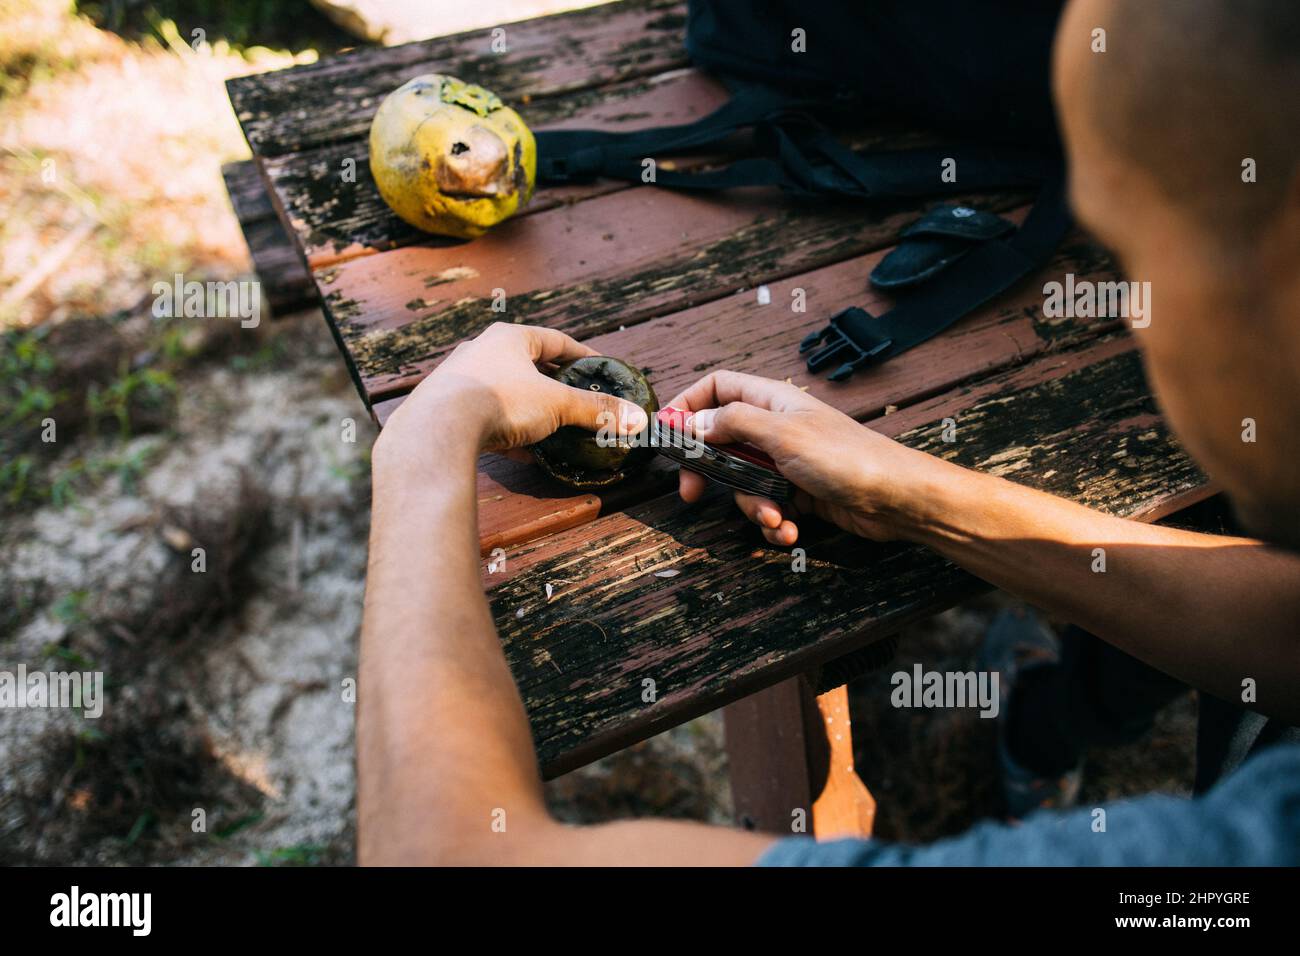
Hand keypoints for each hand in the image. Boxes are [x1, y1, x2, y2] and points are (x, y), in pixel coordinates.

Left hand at [379, 323, 649, 456]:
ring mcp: (460, 379)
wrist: (439, 427)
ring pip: (503, 389)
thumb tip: (638, 418)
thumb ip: (596, 411)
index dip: (581, 354)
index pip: (555, 340)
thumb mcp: (557, 404)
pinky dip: (506, 429)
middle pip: (526, 362)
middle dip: (552, 380)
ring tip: (550, 425)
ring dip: (527, 406)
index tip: (598, 366)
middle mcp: (481, 351)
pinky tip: (521, 451)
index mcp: (510, 338)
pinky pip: (484, 416)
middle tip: (574, 394)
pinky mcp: (446, 408)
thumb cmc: (500, 401)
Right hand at [668, 370, 944, 544]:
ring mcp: (787, 462)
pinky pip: (769, 507)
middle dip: (709, 472)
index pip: (717, 387)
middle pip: (721, 442)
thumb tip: (694, 421)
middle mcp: (776, 428)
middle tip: (692, 493)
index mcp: (771, 401)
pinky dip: (776, 524)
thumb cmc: (846, 458)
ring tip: (777, 518)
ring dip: (752, 507)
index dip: (687, 405)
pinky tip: (792, 531)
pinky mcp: (800, 494)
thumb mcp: (782, 434)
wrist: (896, 498)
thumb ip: (733, 423)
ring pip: (743, 483)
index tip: (667, 434)